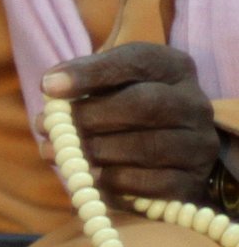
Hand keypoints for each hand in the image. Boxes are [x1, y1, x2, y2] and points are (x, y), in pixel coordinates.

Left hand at [48, 42, 223, 206]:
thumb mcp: (108, 83)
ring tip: (58, 153)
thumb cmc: (124, 106)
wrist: (163, 148)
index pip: (134, 62)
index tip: (47, 87)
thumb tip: (51, 88)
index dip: (89, 74)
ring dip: (95, 151)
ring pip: (148, 147)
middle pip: (144, 105)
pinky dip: (117, 181)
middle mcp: (194, 103)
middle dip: (90, 117)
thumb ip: (82, 80)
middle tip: (49, 127)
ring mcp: (199, 143)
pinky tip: (90, 177)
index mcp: (172, 67)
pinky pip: (155, 183)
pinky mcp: (192, 180)